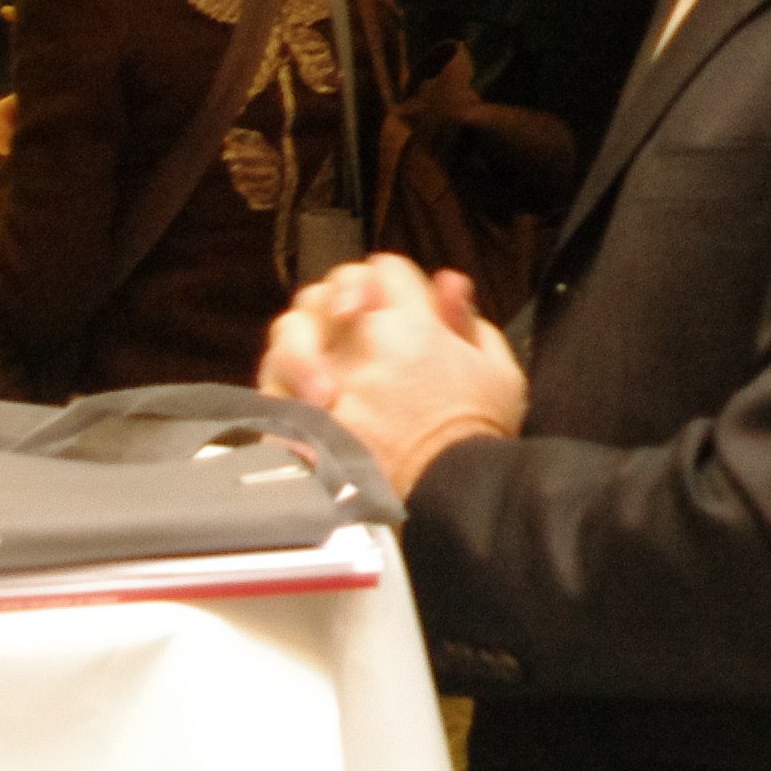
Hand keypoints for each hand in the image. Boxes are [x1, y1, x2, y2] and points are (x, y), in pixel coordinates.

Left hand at [259, 252, 526, 495]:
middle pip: (327, 291)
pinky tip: (300, 410)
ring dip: (300, 347)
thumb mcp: (499, 373)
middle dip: (333, 303)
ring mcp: (329, 382)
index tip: (388, 301)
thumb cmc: (477, 444)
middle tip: (347, 327)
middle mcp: (364, 343)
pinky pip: (272, 394)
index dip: (387, 280)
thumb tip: (448, 285)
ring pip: (288, 335)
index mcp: (413, 324)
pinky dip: (280, 397)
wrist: (452, 502)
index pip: (384, 268)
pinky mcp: (305, 422)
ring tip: (319, 373)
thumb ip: (469, 322)